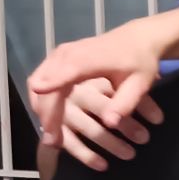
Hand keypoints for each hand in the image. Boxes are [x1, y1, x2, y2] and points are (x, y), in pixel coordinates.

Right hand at [29, 33, 164, 168]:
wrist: (138, 38)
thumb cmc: (140, 62)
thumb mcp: (139, 84)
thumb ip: (124, 103)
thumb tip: (110, 124)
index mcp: (86, 60)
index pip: (62, 81)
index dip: (52, 105)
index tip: (47, 127)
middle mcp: (67, 54)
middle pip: (43, 85)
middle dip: (46, 114)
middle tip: (52, 140)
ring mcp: (60, 53)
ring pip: (38, 82)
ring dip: (41, 107)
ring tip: (51, 132)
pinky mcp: (58, 56)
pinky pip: (41, 77)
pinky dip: (42, 97)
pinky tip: (50, 115)